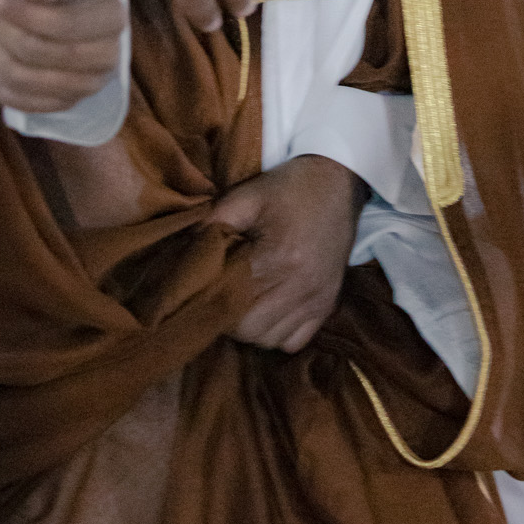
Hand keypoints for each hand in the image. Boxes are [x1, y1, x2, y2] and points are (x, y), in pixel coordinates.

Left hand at [0, 0, 125, 113]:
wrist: (79, 14)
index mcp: (111, 17)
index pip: (65, 24)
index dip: (26, 15)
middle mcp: (107, 57)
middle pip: (44, 54)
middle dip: (9, 36)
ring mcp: (89, 85)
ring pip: (28, 81)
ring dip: (0, 58)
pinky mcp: (67, 103)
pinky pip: (22, 103)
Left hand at [212, 154, 367, 352]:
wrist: (337, 181)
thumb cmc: (288, 188)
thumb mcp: (247, 195)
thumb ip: (213, 223)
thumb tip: (185, 255)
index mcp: (278, 256)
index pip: (233, 304)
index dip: (212, 302)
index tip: (205, 288)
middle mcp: (301, 285)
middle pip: (251, 331)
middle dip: (230, 318)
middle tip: (223, 294)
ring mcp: (318, 299)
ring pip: (271, 341)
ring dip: (253, 328)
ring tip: (246, 301)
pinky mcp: (328, 305)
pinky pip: (295, 342)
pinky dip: (278, 334)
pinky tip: (271, 310)